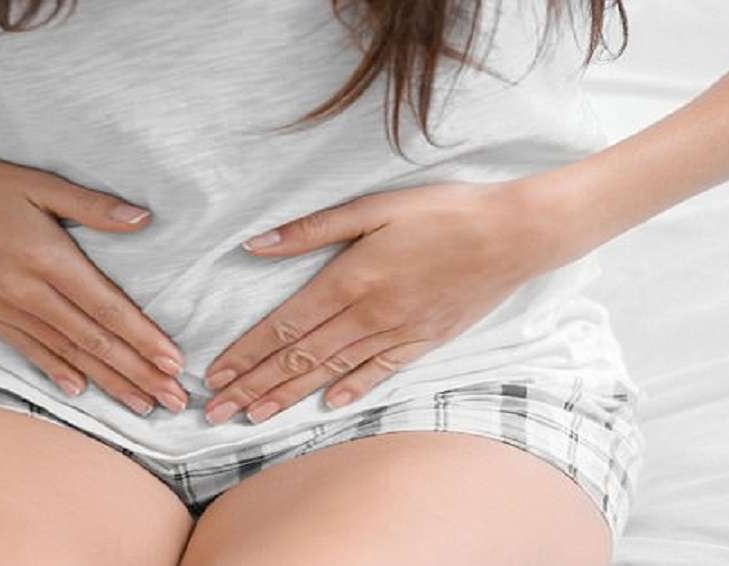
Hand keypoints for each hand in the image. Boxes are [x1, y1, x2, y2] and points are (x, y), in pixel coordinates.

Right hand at [0, 145, 189, 416]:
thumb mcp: (38, 183)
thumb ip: (92, 206)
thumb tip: (144, 218)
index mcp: (47, 257)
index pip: (106, 307)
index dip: (143, 338)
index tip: (174, 362)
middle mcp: (28, 292)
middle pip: (93, 340)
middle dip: (138, 373)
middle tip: (174, 400)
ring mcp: (6, 309)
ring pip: (67, 354)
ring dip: (108, 382)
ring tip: (142, 406)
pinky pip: (29, 351)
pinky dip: (57, 373)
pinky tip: (80, 391)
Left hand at [201, 180, 554, 425]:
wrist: (514, 235)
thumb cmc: (442, 211)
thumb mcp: (373, 207)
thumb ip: (311, 230)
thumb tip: (254, 245)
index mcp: (350, 280)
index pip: (284, 327)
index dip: (246, 354)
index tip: (214, 377)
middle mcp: (369, 315)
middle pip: (299, 358)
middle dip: (252, 387)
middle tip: (214, 412)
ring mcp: (398, 333)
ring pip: (331, 372)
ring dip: (287, 396)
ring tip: (252, 419)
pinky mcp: (424, 341)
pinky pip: (379, 372)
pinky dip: (351, 390)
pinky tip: (327, 407)